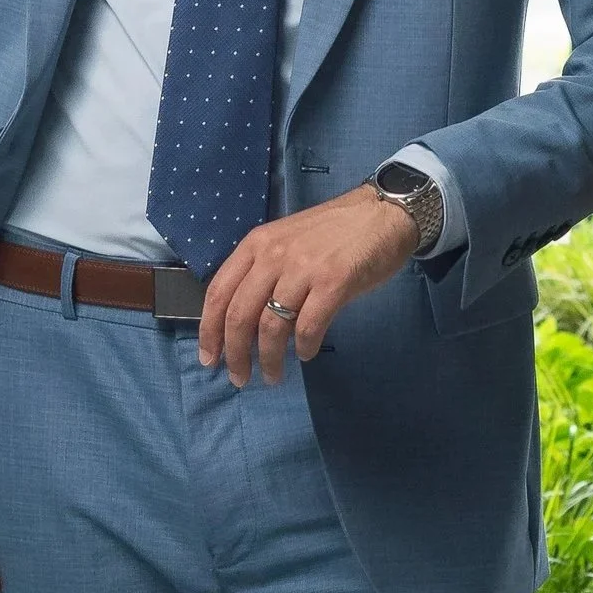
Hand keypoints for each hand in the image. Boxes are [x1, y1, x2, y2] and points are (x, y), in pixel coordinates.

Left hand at [197, 184, 419, 387]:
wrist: (383, 214)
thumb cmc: (334, 232)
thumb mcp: (287, 243)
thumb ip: (264, 273)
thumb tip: (247, 323)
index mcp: (256, 245)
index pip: (218, 293)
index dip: (209, 331)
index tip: (210, 359)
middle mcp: (273, 255)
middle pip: (240, 315)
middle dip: (235, 354)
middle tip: (240, 378)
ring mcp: (303, 269)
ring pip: (271, 327)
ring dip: (269, 359)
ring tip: (273, 376)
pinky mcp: (333, 282)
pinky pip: (308, 327)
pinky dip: (303, 348)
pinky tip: (306, 354)